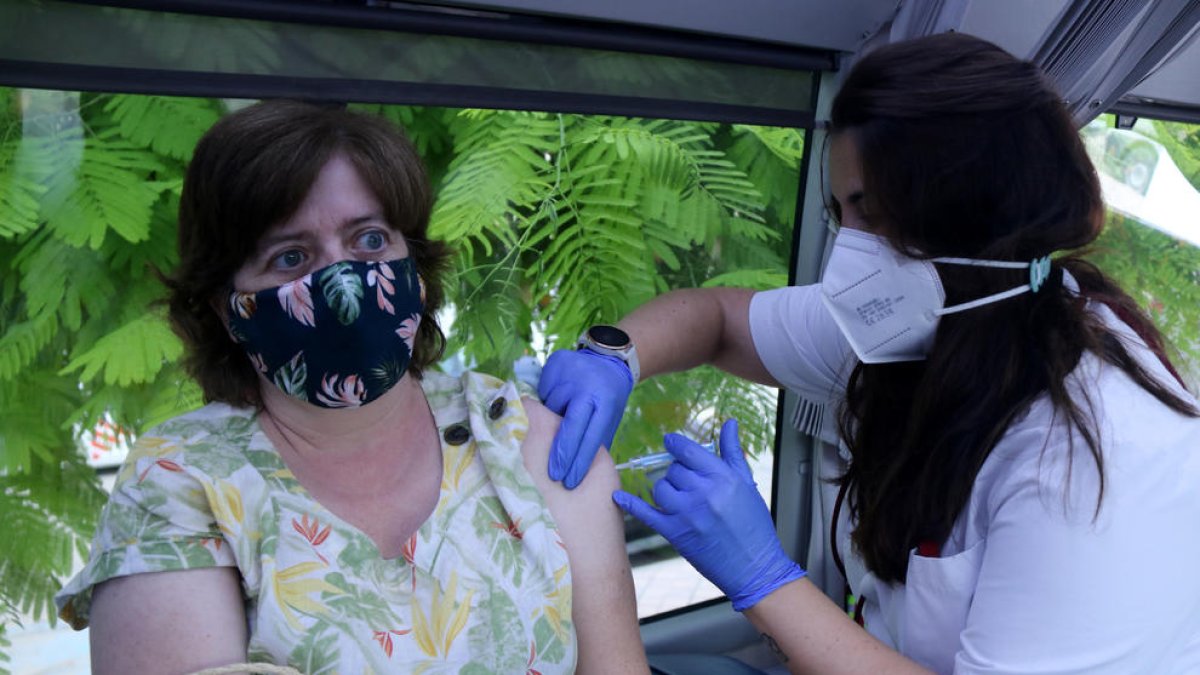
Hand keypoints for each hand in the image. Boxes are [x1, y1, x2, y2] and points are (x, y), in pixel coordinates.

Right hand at [538, 348, 633, 488]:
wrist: (606, 359)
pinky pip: (543, 392)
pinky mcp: (554, 364)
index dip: (580, 461)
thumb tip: (580, 472)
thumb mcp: (610, 417)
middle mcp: (588, 387)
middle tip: (554, 476)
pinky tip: (556, 400)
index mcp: (606, 402)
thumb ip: (596, 439)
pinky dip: (547, 401)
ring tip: (557, 423)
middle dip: (562, 454)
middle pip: (571, 426)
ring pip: (551, 408)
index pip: (591, 436)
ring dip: (550, 422)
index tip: (570, 481)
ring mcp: (569, 373)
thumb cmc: (607, 397)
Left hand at [613, 419, 805, 610]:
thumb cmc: (754, 526)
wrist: (754, 567)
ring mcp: (688, 514)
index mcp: (723, 478)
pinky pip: (646, 513)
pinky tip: (618, 497)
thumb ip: (733, 452)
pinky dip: (630, 504)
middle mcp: (704, 493)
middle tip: (691, 485)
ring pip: (660, 488)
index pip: (688, 451)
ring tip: (680, 499)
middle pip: (674, 470)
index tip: (669, 441)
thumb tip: (729, 422)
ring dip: (665, 489)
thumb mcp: (748, 484)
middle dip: (679, 474)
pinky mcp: (676, 534)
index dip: (675, 444)